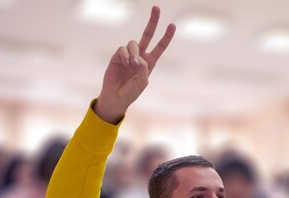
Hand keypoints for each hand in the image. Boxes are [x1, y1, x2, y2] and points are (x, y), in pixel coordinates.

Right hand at [95, 6, 175, 122]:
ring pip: (134, 43)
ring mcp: (128, 55)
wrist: (115, 97)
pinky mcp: (117, 55)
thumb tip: (139, 57)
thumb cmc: (131, 92)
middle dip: (153, 22)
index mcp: (150, 63)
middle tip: (157, 8)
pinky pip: (122, 48)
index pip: (160, 47)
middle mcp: (140, 56)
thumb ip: (143, 69)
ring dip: (134, 52)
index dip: (166, 36)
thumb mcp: (142, 83)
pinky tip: (125, 63)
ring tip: (131, 64)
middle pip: (147, 35)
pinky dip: (124, 55)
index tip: (173, 25)